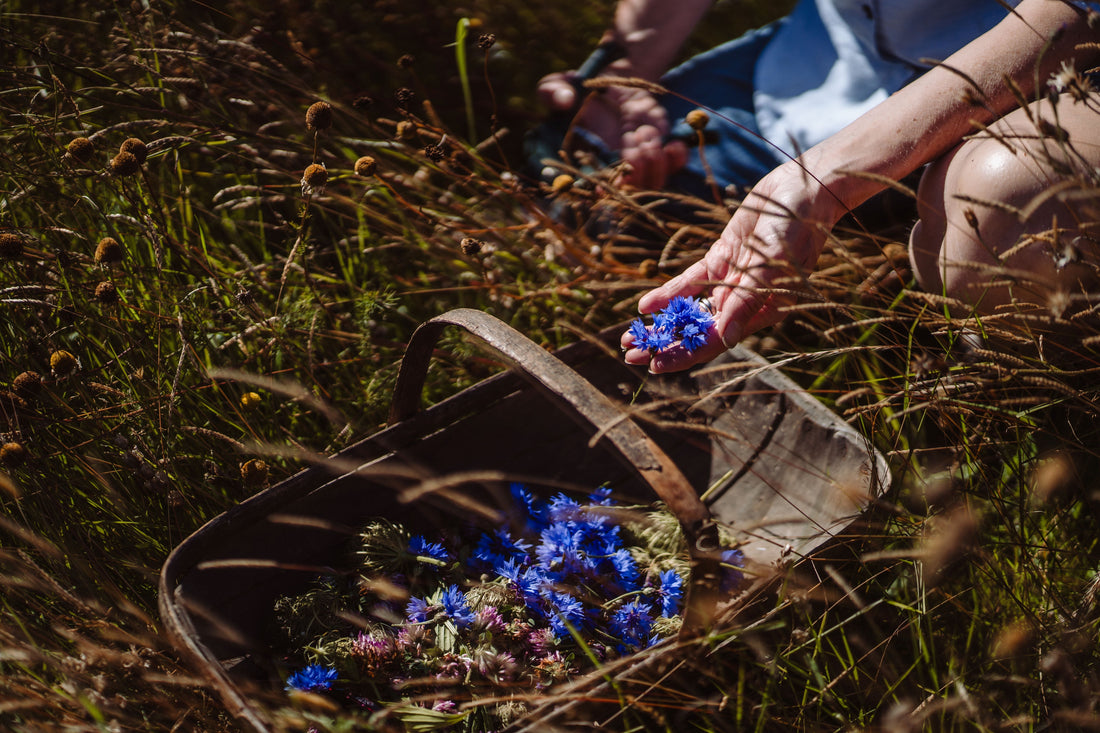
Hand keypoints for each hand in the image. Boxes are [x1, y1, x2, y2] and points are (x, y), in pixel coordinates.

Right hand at [536, 71, 687, 188]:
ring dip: (653, 159)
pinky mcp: (661, 147)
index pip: (599, 187)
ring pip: (655, 179)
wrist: (612, 79)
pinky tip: (671, 144)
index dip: (604, 191)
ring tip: (641, 131)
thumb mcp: (559, 85)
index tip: (603, 186)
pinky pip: (674, 164)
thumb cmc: (580, 88)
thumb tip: (564, 101)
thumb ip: (552, 92)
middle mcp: (617, 165)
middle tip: (631, 138)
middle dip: (637, 170)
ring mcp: (641, 158)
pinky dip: (675, 157)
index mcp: (590, 158)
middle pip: (634, 190)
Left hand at [621, 163, 847, 371]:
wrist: (801, 193)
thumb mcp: (771, 268)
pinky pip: (689, 284)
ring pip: (688, 311)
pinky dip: (667, 294)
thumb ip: (745, 302)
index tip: (655, 366)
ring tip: (630, 338)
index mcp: (759, 315)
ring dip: (660, 324)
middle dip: (663, 345)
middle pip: (695, 332)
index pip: (714, 343)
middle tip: (631, 356)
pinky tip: (644, 306)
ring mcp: (729, 283)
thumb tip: (724, 339)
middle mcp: (741, 304)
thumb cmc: (797, 232)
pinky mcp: (719, 261)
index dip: (684, 355)